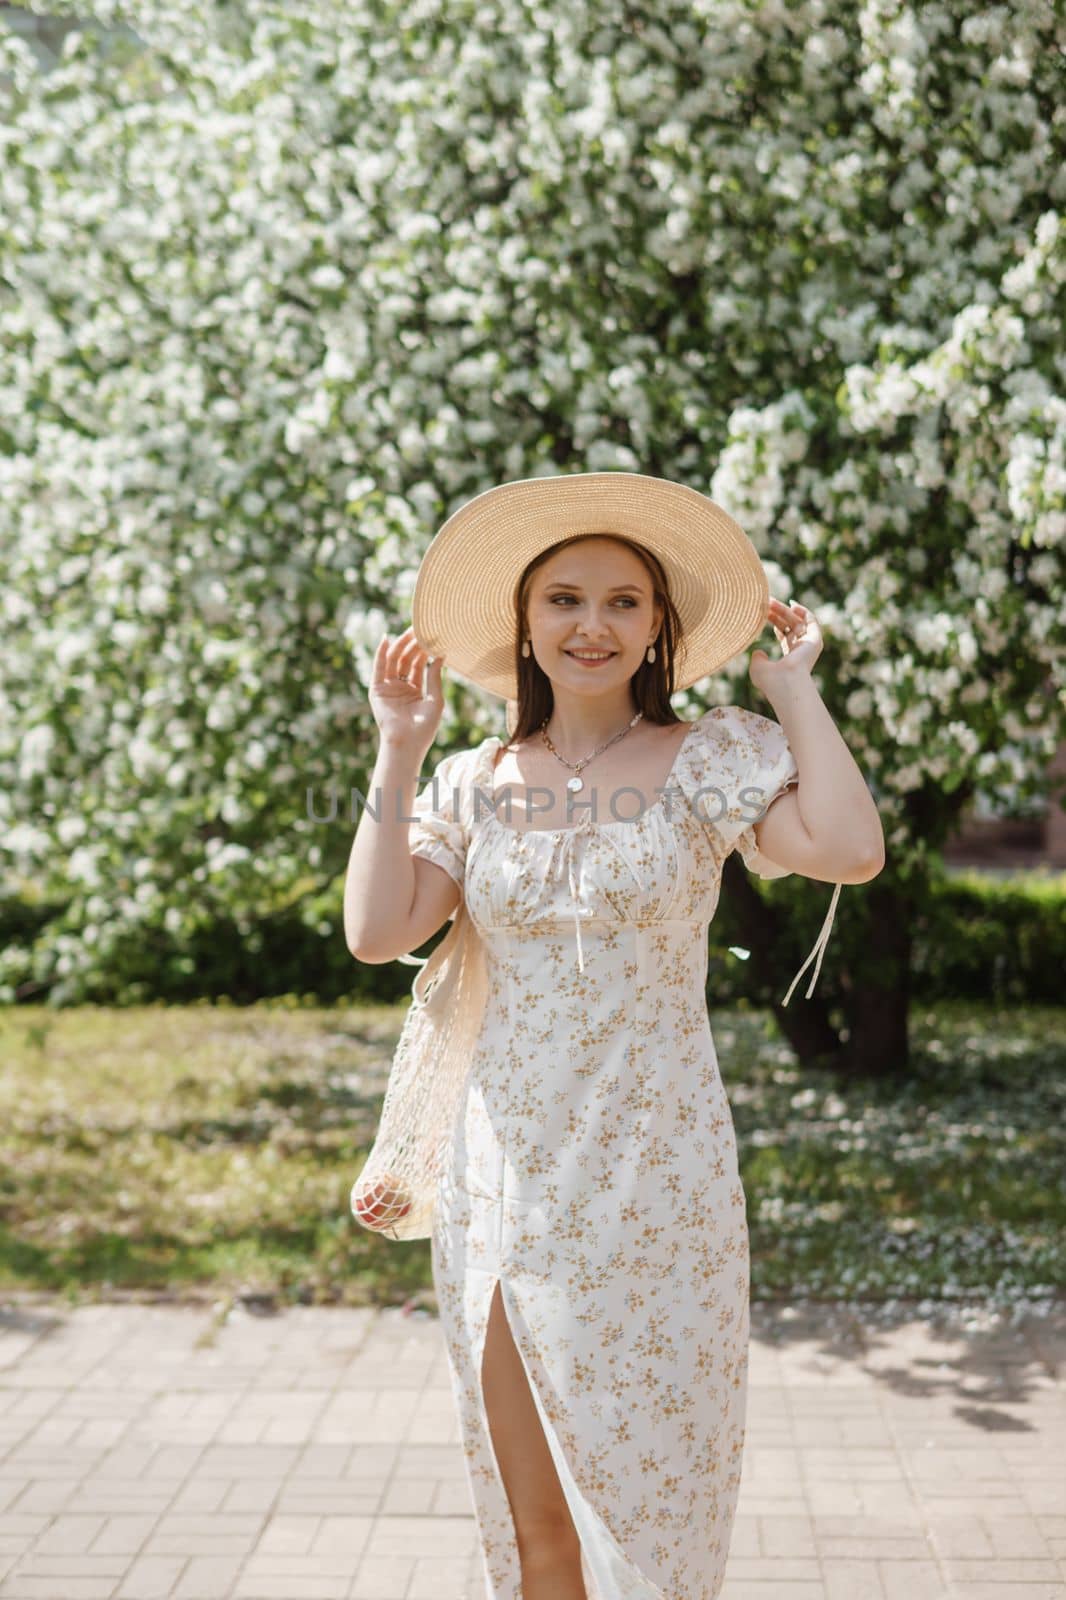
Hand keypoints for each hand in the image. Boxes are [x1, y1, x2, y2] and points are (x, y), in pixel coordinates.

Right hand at [368, 626, 444, 751]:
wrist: (408, 743)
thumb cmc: (425, 727)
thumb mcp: (435, 698)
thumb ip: (435, 676)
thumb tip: (441, 655)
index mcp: (414, 690)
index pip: (418, 664)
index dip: (424, 650)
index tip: (432, 636)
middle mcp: (400, 687)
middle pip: (405, 659)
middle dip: (413, 644)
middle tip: (422, 628)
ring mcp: (388, 688)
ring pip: (393, 661)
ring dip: (400, 645)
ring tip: (410, 631)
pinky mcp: (377, 690)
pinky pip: (378, 668)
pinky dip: (380, 654)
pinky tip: (386, 639)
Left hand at [749, 598, 821, 694]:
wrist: (786, 682)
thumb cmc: (770, 679)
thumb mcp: (758, 668)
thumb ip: (758, 658)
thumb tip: (758, 652)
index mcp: (789, 657)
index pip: (785, 635)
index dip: (775, 621)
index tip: (764, 611)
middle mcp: (801, 650)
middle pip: (790, 625)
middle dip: (778, 613)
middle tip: (765, 603)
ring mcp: (809, 645)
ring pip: (798, 621)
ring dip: (785, 610)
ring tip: (771, 601)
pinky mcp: (815, 640)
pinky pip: (812, 621)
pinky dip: (804, 611)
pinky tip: (792, 604)